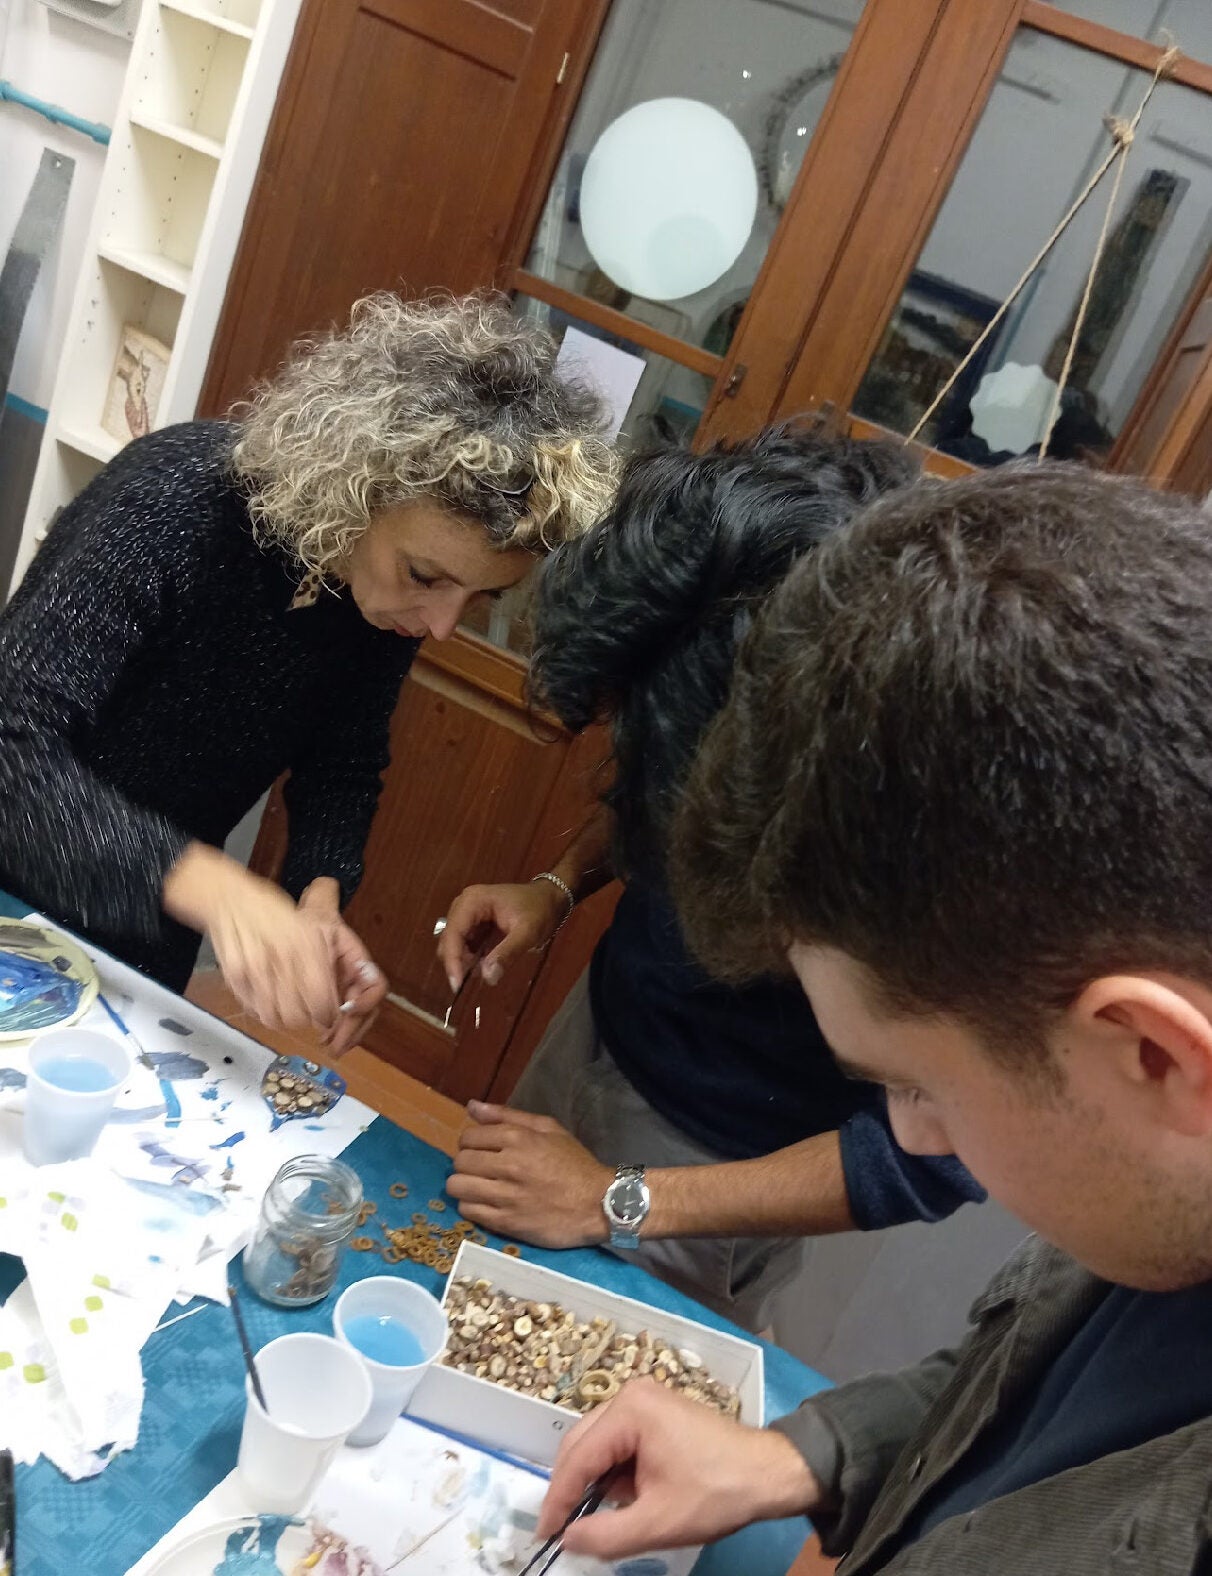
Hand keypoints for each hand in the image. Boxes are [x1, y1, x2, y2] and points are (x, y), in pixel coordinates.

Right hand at [164, 844, 337, 1031]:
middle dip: (306, 1018)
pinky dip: (263, 1010)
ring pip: (274, 1019)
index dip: (327, 1014)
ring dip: (284, 1019)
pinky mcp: (235, 978)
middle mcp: (281, 960)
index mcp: (306, 947)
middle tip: (308, 1011)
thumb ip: (323, 964)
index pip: (322, 1001)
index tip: (328, 1013)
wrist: (233, 900)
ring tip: (289, 1007)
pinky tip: (269, 998)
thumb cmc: (276, 913)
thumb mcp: (312, 929)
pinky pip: (254, 1010)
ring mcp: (255, 971)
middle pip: (298, 1016)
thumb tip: (332, 1000)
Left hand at [299, 880, 386, 1056]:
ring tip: (329, 1045)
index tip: (346, 1009)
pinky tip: (322, 1039)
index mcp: (357, 961)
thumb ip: (321, 899)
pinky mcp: (332, 1004)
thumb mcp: (313, 911)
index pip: (375, 984)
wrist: (290, 933)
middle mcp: (356, 979)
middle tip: (335, 1044)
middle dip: (355, 1029)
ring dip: (347, 1035)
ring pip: (357, 1021)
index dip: (367, 1000)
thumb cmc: (306, 922)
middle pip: (368, 1010)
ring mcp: (345, 993)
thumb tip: (326, 883)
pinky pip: (342, 1024)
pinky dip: (337, 1034)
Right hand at [436, 881, 567, 991]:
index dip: (452, 959)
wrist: (550, 898)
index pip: (453, 932)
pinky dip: (470, 959)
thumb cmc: (540, 911)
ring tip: (482, 973)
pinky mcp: (473, 924)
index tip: (457, 985)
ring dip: (463, 962)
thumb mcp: (528, 932)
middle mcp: (464, 905)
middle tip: (470, 984)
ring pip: (453, 944)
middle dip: (457, 962)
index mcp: (473, 901)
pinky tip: (483, 967)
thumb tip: (487, 977)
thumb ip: (507, 953)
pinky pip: (464, 945)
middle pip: (449, 939)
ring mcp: (467, 914)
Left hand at [446, 1102, 610, 1247]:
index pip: (468, 1136)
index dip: (471, 1143)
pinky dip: (471, 1207)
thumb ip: (507, 1115)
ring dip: (463, 1186)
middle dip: (466, 1164)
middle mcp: (508, 1164)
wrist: (599, 1204)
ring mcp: (506, 1196)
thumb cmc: (574, 1163)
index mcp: (518, 1138)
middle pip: (460, 1161)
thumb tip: (472, 1107)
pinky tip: (486, 1205)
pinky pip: (468, 1212)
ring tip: (478, 1188)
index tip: (482, 1150)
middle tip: (481, 1170)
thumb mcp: (548, 1128)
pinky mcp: (506, 1223)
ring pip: (457, 1187)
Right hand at [538, 1381, 819, 1559]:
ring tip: (592, 1519)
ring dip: (592, 1481)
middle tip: (562, 1531)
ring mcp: (644, 1400)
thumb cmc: (716, 1493)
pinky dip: (612, 1472)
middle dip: (570, 1488)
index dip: (557, 1501)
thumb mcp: (658, 1522)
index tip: (545, 1537)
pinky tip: (620, 1499)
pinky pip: (618, 1442)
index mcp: (629, 1411)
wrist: (768, 1473)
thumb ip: (606, 1533)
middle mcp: (630, 1395)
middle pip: (582, 1444)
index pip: (577, 1458)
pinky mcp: (655, 1413)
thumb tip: (567, 1538)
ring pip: (597, 1443)